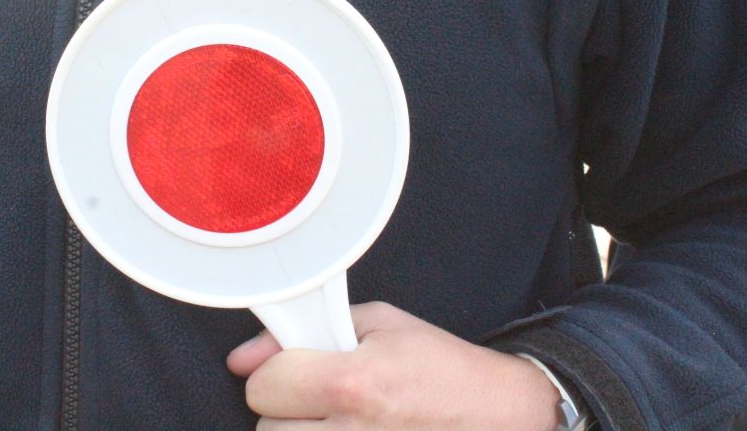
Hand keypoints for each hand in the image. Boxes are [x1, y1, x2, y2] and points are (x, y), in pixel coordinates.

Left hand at [227, 301, 560, 429]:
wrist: (503, 417)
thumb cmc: (444, 369)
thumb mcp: (380, 326)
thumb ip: (304, 335)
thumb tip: (243, 359)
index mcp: (355, 384)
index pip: (264, 387)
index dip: (276, 374)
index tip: (296, 372)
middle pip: (267, 429)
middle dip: (286, 411)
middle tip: (323, 401)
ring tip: (337, 421)